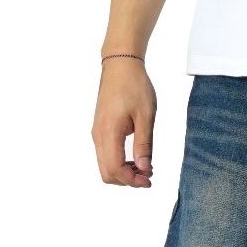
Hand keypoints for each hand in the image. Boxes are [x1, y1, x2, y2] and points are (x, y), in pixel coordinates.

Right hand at [91, 58, 156, 187]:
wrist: (120, 66)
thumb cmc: (134, 86)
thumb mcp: (146, 116)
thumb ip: (144, 144)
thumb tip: (144, 169)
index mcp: (109, 132)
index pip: (115, 169)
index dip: (132, 180)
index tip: (149, 180)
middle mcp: (98, 135)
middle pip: (107, 173)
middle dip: (128, 180)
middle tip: (148, 175)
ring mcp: (97, 133)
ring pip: (105, 166)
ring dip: (124, 172)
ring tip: (145, 166)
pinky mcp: (99, 131)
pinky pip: (106, 156)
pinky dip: (120, 163)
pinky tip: (136, 158)